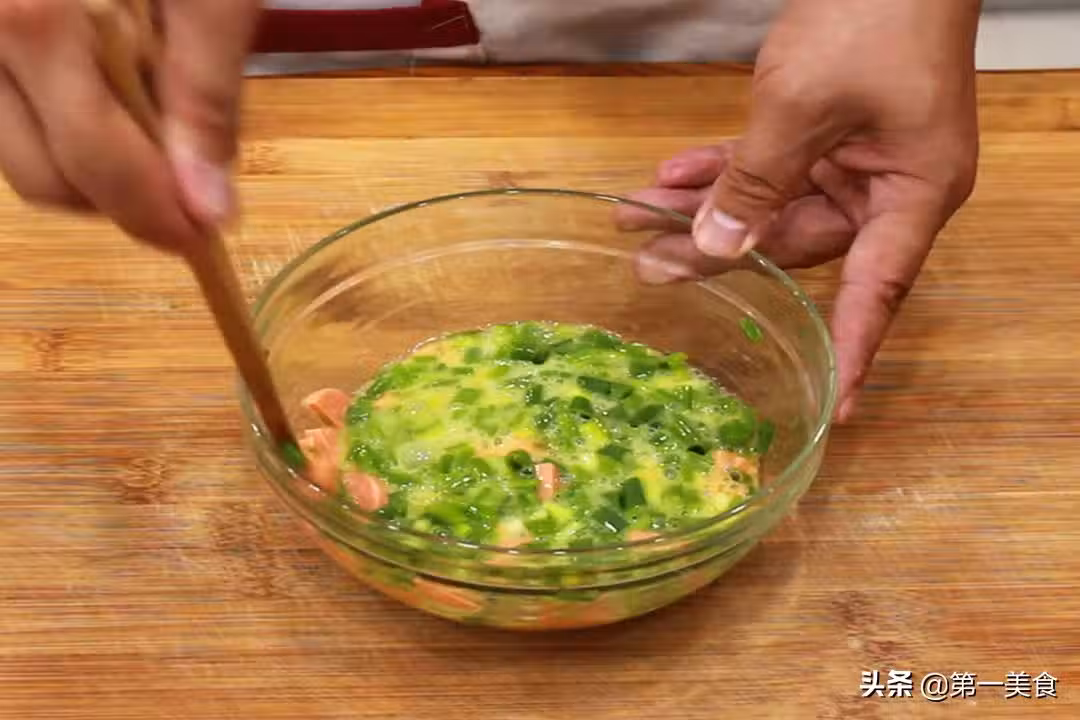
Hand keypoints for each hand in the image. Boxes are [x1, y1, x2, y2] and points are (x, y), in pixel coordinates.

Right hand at [0, 0, 259, 251]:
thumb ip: (208, 94)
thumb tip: (210, 207)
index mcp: (35, 21)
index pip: (94, 160)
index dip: (156, 213)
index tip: (205, 234)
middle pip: (45, 178)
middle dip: (124, 197)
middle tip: (187, 176)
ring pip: (22, 157)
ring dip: (92, 167)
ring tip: (148, 114)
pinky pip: (15, 122)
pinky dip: (66, 130)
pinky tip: (109, 92)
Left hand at [617, 0, 980, 421]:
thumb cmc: (871, 16)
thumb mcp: (799, 108)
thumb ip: (755, 183)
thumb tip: (718, 250)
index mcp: (912, 196)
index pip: (876, 293)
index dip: (852, 351)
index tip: (836, 408)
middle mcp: (889, 190)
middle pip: (798, 246)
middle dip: (719, 252)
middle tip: (648, 265)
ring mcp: (857, 159)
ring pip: (772, 205)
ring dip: (706, 206)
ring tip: (637, 215)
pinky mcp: (829, 132)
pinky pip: (769, 165)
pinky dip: (722, 168)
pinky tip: (670, 175)